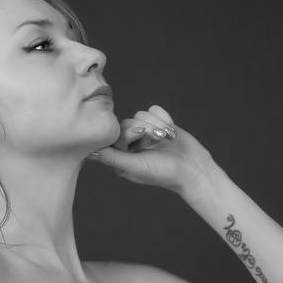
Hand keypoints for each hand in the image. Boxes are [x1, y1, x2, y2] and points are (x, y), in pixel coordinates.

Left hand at [88, 104, 213, 192]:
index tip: (140, 141)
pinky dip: (164, 119)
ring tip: (166, 140)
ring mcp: (145, 133)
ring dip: (157, 126)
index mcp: (121, 156)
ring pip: (141, 114)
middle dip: (146, 130)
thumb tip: (89, 152)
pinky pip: (154, 109)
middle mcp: (131, 144)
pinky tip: (171, 134)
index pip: (114, 134)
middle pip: (128, 121)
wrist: (193, 168)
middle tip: (157, 143)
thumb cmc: (162, 172)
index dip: (127, 134)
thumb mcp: (135, 167)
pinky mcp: (159, 123)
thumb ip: (111, 158)